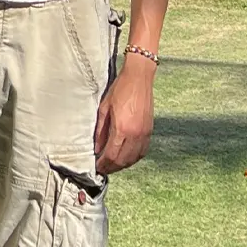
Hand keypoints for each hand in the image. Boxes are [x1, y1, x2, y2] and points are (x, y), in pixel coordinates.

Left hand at [93, 57, 154, 174]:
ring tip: (112, 165)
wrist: (139, 78)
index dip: (103, 164)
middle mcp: (135, 134)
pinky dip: (133, 158)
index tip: (97, 167)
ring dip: (122, 165)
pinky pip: (142, 151)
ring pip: (134, 158)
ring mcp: (145, 134)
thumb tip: (97, 148)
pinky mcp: (150, 131)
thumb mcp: (104, 109)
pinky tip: (126, 157)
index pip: (111, 155)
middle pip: (123, 160)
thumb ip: (100, 131)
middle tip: (103, 168)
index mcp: (122, 129)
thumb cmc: (120, 90)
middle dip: (112, 167)